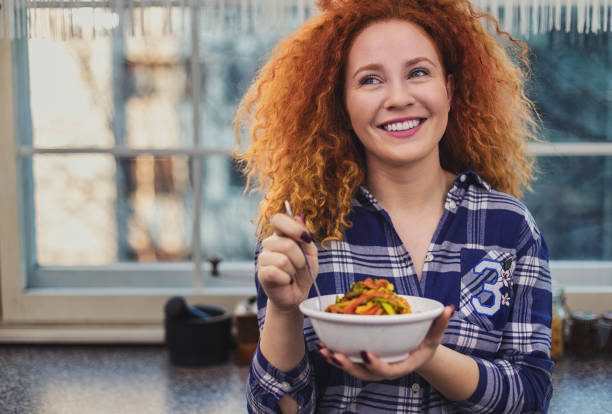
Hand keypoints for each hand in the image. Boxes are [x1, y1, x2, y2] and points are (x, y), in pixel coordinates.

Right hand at [257, 213, 318, 312]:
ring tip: (292, 274)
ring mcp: (263, 258)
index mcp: (281, 235)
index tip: (305, 239)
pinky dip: (286, 279)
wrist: (298, 294)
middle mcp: (269, 244)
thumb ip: (304, 236)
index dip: (292, 227)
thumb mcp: (311, 253)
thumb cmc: (304, 272)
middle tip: (300, 266)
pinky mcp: (261, 273)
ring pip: (282, 260)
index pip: (278, 220)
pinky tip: (285, 281)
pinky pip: (276, 272)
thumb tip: (299, 216)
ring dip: (294, 270)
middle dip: (300, 258)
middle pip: (286, 243)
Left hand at [317, 305, 454, 380]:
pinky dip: (333, 354)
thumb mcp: (435, 335)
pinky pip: (347, 359)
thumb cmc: (426, 343)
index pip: (387, 370)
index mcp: (401, 366)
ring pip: (352, 368)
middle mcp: (384, 370)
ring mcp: (372, 367)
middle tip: (335, 354)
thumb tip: (449, 308)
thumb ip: (440, 323)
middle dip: (348, 365)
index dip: (375, 364)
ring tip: (322, 350)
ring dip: (335, 360)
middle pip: (364, 373)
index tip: (366, 353)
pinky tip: (321, 344)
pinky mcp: (363, 361)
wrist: (417, 353)